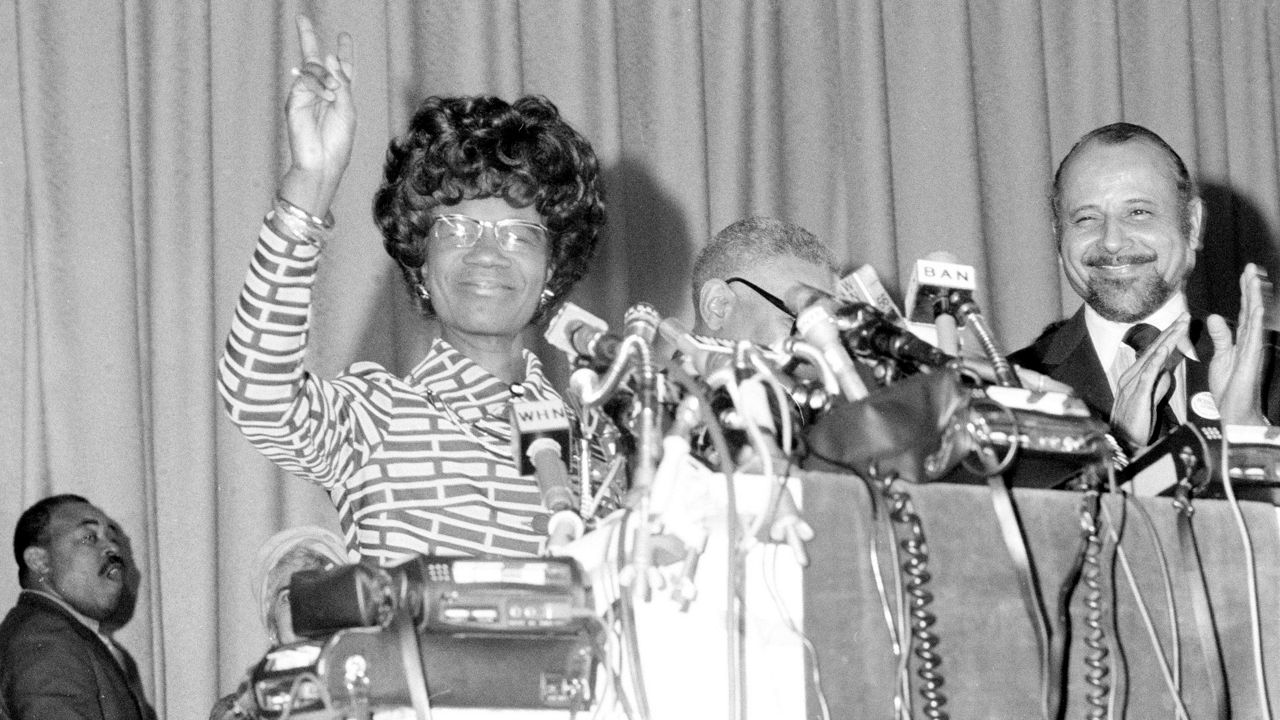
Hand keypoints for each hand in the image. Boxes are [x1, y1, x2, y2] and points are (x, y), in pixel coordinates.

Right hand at [280, 15, 355, 217]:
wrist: (322, 162)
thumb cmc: (338, 142)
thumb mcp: (348, 110)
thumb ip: (341, 82)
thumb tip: (327, 56)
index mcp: (340, 96)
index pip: (341, 70)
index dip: (344, 52)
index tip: (345, 36)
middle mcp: (321, 92)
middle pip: (315, 60)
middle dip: (308, 37)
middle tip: (301, 17)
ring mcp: (305, 95)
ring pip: (313, 69)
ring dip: (326, 77)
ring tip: (333, 95)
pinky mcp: (294, 100)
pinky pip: (307, 81)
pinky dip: (319, 86)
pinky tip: (327, 97)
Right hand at [1110, 315, 1186, 448]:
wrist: (1122, 441)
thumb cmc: (1137, 421)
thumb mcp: (1151, 398)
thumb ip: (1158, 383)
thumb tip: (1166, 370)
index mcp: (1135, 375)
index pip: (1155, 350)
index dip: (1169, 335)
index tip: (1183, 322)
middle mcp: (1131, 375)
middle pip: (1154, 348)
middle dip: (1170, 331)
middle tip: (1185, 315)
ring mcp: (1131, 384)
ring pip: (1151, 357)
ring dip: (1166, 340)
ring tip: (1180, 326)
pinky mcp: (1136, 395)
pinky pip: (1146, 375)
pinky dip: (1154, 361)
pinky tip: (1163, 350)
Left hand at [1208, 263, 1268, 425]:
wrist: (1234, 409)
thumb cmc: (1230, 386)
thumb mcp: (1220, 356)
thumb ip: (1220, 336)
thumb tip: (1214, 316)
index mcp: (1240, 340)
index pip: (1243, 311)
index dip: (1244, 292)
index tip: (1245, 273)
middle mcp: (1249, 341)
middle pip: (1251, 309)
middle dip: (1251, 288)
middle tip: (1251, 267)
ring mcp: (1252, 348)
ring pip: (1254, 318)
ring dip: (1254, 298)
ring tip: (1254, 279)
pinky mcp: (1250, 359)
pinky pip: (1253, 337)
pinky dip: (1255, 322)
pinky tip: (1256, 308)